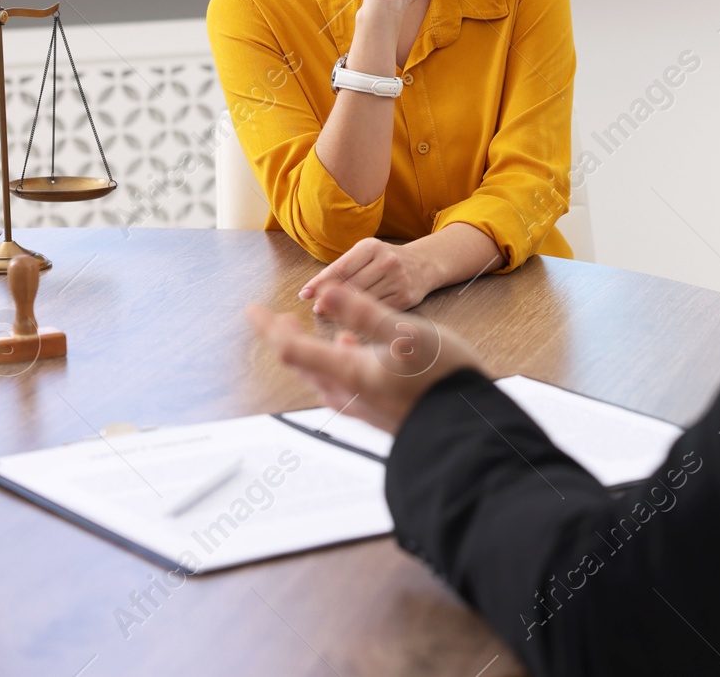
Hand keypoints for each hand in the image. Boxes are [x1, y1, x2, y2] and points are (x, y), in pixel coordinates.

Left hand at [246, 283, 484, 432]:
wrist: (465, 428)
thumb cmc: (441, 378)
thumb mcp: (406, 334)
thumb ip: (364, 312)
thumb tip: (325, 292)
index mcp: (347, 371)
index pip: (291, 348)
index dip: (269, 327)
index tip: (254, 309)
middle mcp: (346, 392)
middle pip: (300, 363)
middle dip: (284, 338)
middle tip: (274, 320)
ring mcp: (360, 405)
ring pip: (320, 375)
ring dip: (308, 351)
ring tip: (306, 333)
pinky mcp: (377, 411)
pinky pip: (341, 384)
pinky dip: (336, 362)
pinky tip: (353, 352)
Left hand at [299, 237, 432, 310]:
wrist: (424, 264)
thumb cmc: (384, 260)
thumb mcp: (365, 253)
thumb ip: (343, 268)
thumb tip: (314, 291)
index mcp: (372, 247)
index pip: (341, 267)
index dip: (320, 283)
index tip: (305, 294)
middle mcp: (387, 261)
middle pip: (351, 285)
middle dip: (329, 299)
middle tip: (316, 308)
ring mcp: (398, 280)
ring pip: (363, 300)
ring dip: (342, 310)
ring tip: (328, 313)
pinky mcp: (406, 298)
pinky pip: (378, 311)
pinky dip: (361, 317)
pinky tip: (351, 318)